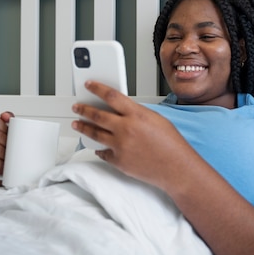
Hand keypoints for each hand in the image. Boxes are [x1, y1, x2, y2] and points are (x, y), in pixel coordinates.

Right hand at [0, 111, 13, 185]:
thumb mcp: (1, 134)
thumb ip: (6, 122)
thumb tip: (7, 115)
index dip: (5, 128)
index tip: (9, 135)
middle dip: (7, 144)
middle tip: (11, 149)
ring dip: (5, 155)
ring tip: (7, 158)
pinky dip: (0, 164)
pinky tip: (1, 166)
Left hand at [71, 81, 199, 190]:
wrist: (176, 168)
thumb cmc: (171, 144)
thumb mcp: (156, 119)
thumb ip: (137, 113)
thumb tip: (122, 110)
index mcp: (136, 115)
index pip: (111, 96)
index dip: (97, 88)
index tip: (88, 86)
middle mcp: (126, 129)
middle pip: (97, 115)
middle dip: (83, 109)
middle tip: (77, 107)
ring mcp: (120, 146)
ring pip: (94, 133)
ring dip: (83, 127)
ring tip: (77, 123)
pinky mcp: (118, 161)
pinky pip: (102, 153)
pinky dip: (99, 149)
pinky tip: (96, 147)